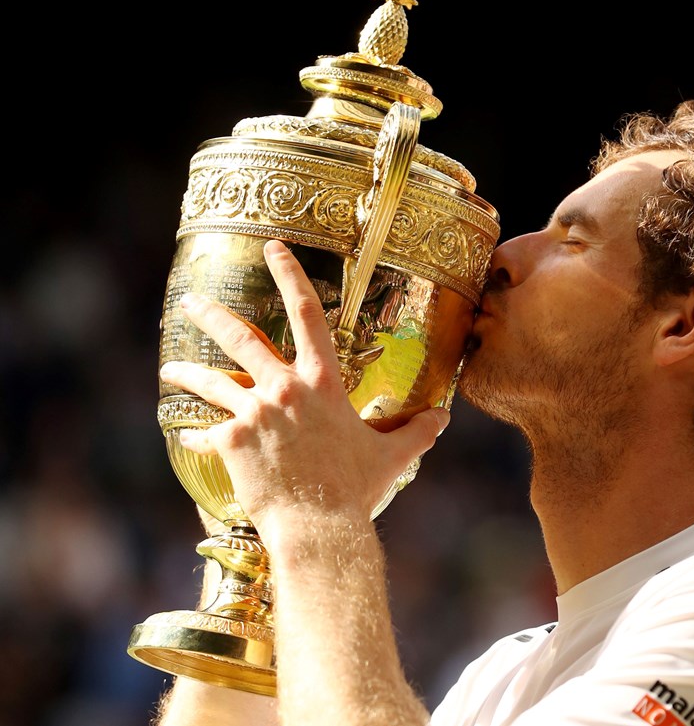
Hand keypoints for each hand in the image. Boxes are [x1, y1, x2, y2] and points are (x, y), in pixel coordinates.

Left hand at [159, 239, 449, 531]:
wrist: (318, 526)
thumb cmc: (356, 489)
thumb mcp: (391, 456)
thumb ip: (416, 432)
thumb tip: (443, 418)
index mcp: (324, 382)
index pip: (308, 313)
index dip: (290, 274)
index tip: (272, 248)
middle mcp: (285, 388)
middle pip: (240, 339)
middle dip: (211, 315)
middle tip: (190, 301)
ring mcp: (254, 412)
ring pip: (210, 382)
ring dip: (186, 371)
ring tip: (169, 369)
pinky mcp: (231, 441)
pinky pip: (206, 432)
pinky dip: (197, 434)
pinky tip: (187, 435)